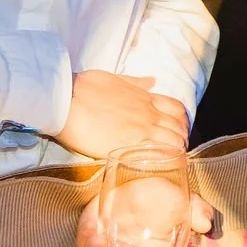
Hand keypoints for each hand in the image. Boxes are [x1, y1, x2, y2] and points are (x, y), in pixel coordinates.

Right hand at [53, 71, 188, 158]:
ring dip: (175, 151)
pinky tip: (160, 168)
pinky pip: (158, 155)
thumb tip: (153, 81)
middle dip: (181, 138)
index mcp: (145, 98)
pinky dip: (164, 161)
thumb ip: (136, 82)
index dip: (181, 121)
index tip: (177, 129)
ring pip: (174, 142)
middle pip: (179, 128)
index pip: (177, 109)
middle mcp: (148, 114)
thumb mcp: (115, 78)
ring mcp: (141, 131)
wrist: (65, 100)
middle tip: (174, 149)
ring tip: (168, 160)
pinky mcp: (129, 147)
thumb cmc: (84, 87)